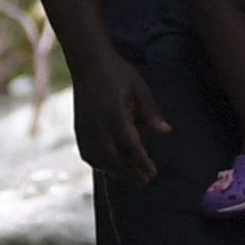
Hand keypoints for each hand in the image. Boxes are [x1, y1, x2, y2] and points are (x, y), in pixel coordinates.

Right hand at [70, 41, 173, 184]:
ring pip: (98, 159)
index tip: (153, 172)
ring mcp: (84, 128)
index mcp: (113, 113)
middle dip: (129, 172)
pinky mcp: (78, 130)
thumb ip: (151, 112)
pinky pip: (88, 154)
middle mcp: (96, 124)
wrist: (88, 64)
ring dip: (115, 171)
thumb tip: (166, 132)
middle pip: (112, 157)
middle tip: (145, 181)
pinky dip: (101, 164)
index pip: (129, 144)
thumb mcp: (140, 88)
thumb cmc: (118, 74)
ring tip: (132, 177)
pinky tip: (112, 168)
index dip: (141, 161)